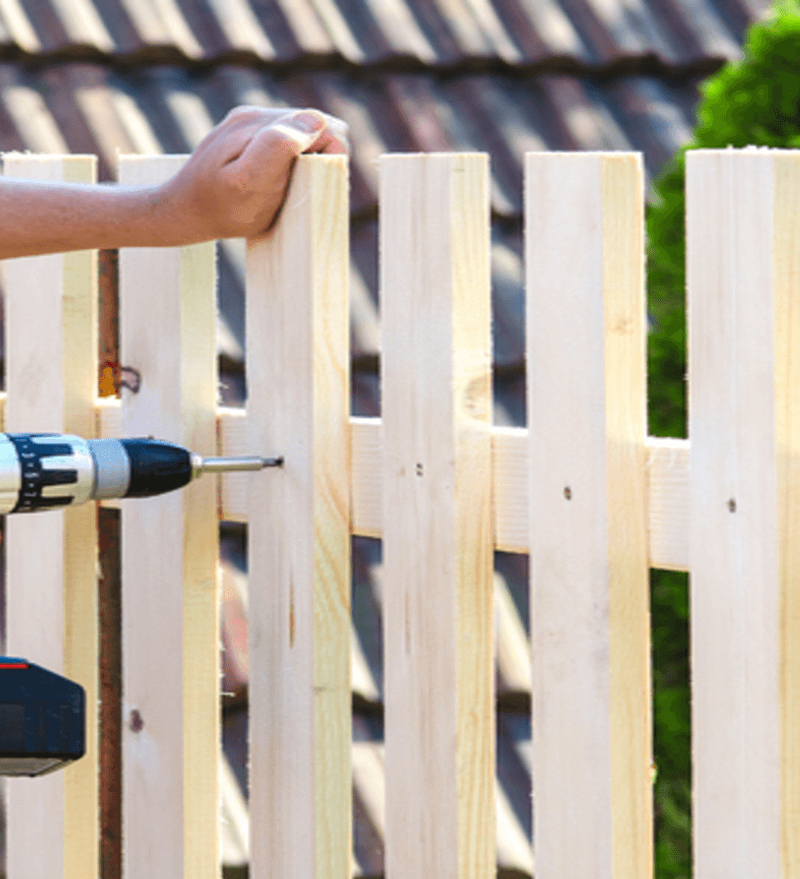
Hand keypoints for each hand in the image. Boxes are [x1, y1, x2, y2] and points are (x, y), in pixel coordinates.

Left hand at [157, 107, 347, 241]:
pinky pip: (285, 137)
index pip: (322, 126)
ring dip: (307, 159)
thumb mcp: (250, 183)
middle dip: (320, 156)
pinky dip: (292, 159)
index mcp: (261, 126)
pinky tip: (278, 180)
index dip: (331, 155)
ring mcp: (250, 121)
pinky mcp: (246, 132)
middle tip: (304, 190)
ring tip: (290, 188)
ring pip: (303, 131)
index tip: (316, 184)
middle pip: (315, 125)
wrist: (182, 210)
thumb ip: (280, 147)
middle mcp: (256, 115)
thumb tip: (316, 121)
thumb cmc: (220, 208)